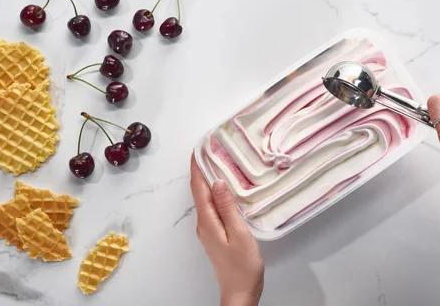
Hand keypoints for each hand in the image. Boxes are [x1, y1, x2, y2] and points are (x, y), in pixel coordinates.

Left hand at [190, 154, 264, 305]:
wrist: (240, 293)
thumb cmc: (243, 267)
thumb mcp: (239, 234)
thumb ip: (227, 208)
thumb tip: (218, 183)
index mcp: (208, 221)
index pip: (198, 187)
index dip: (197, 167)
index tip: (198, 148)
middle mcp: (204, 223)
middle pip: (199, 191)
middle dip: (201, 169)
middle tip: (209, 150)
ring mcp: (208, 229)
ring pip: (205, 199)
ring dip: (208, 180)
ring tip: (217, 163)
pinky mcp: (215, 234)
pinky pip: (211, 207)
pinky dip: (215, 193)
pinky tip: (224, 189)